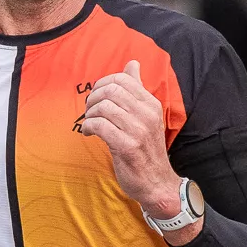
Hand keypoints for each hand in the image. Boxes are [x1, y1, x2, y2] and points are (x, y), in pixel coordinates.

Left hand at [76, 59, 182, 220]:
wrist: (157, 183)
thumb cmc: (146, 149)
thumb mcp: (146, 115)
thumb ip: (137, 89)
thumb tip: (133, 63)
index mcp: (151, 104)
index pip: (122, 79)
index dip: (102, 84)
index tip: (97, 98)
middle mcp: (147, 114)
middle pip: (110, 90)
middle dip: (93, 98)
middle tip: (89, 110)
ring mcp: (138, 130)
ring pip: (104, 107)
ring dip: (89, 114)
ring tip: (89, 123)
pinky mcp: (128, 147)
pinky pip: (100, 126)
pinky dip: (89, 127)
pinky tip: (89, 133)